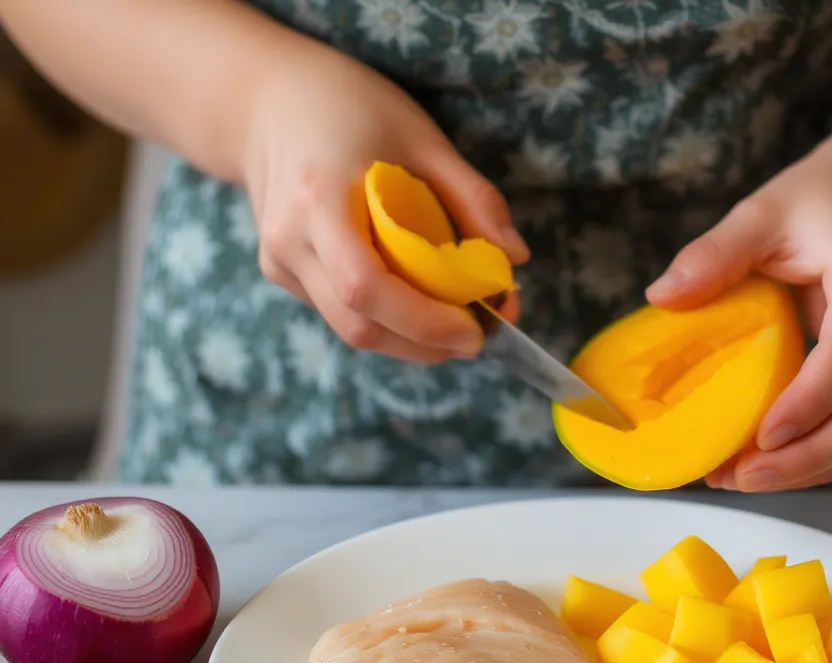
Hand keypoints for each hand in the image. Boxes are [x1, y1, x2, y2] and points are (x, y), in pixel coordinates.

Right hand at [242, 43, 527, 362]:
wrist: (268, 102)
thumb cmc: (351, 107)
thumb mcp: (422, 138)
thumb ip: (473, 198)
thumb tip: (516, 258)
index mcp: (319, 197)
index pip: (367, 287)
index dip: (424, 322)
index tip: (475, 331)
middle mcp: (289, 239)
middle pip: (360, 324)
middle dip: (426, 343)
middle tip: (479, 336)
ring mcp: (279, 262)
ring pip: (351, 331)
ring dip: (410, 342)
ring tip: (457, 326)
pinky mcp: (282, 275)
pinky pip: (341, 315)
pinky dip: (387, 322)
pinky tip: (418, 305)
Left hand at [646, 139, 831, 490]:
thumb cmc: (820, 204)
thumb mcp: (762, 213)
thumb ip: (715, 253)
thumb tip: (660, 297)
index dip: (810, 401)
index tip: (764, 437)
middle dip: (813, 454)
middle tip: (745, 478)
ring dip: (815, 465)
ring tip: (744, 480)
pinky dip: (821, 456)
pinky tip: (768, 467)